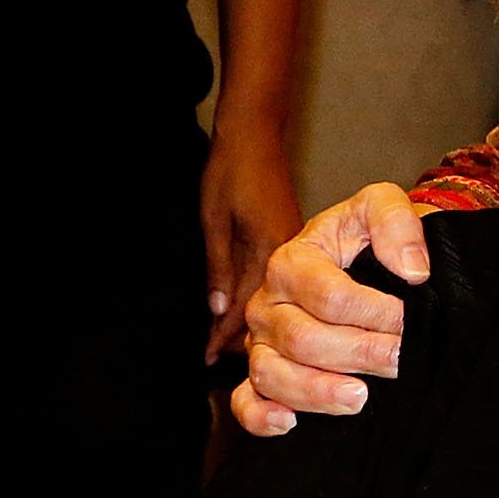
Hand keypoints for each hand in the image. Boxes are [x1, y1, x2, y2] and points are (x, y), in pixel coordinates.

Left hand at [200, 125, 301, 361]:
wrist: (255, 136)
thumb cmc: (231, 171)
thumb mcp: (214, 220)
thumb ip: (218, 267)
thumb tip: (217, 310)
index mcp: (271, 250)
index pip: (246, 307)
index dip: (224, 335)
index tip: (207, 358)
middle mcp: (287, 253)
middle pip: (264, 307)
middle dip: (241, 336)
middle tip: (218, 361)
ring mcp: (291, 246)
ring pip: (271, 295)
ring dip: (252, 319)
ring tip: (231, 344)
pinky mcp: (289, 238)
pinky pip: (275, 278)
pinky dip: (260, 297)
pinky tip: (250, 307)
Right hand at [229, 181, 433, 434]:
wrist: (362, 258)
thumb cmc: (368, 236)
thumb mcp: (382, 206)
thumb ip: (396, 223)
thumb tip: (413, 270)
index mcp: (291, 261)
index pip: (328, 295)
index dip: (372, 312)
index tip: (408, 321)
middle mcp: (268, 303)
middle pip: (302, 338)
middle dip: (357, 353)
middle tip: (399, 360)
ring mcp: (260, 341)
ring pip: (271, 373)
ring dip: (317, 391)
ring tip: (361, 396)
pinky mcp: (260, 374)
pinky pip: (246, 402)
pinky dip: (261, 417)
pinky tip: (291, 423)